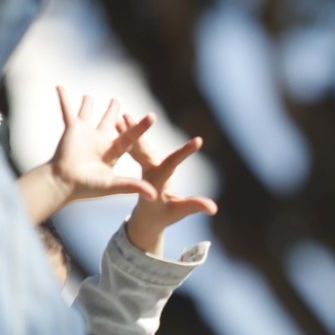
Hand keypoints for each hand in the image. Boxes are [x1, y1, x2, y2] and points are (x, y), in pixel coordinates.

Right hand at [18, 87, 155, 222]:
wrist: (64, 183)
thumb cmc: (87, 186)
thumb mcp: (113, 185)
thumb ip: (133, 186)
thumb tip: (154, 196)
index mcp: (112, 151)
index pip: (130, 136)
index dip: (140, 127)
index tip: (152, 116)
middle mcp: (99, 141)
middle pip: (108, 122)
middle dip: (112, 112)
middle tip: (116, 101)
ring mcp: (85, 134)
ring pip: (88, 114)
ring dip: (87, 105)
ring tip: (88, 97)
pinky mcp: (72, 130)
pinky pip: (68, 110)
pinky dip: (64, 99)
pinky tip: (60, 87)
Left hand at [122, 126, 219, 257]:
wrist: (145, 219)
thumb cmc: (165, 215)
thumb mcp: (180, 211)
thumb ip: (195, 206)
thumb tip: (214, 208)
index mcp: (157, 182)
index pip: (173, 164)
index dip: (186, 153)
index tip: (199, 140)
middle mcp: (147, 172)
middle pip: (144, 152)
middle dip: (144, 135)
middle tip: (144, 118)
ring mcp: (142, 167)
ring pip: (135, 146)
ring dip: (129, 131)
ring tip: (124, 115)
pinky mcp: (141, 163)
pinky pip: (132, 147)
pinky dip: (126, 134)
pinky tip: (120, 121)